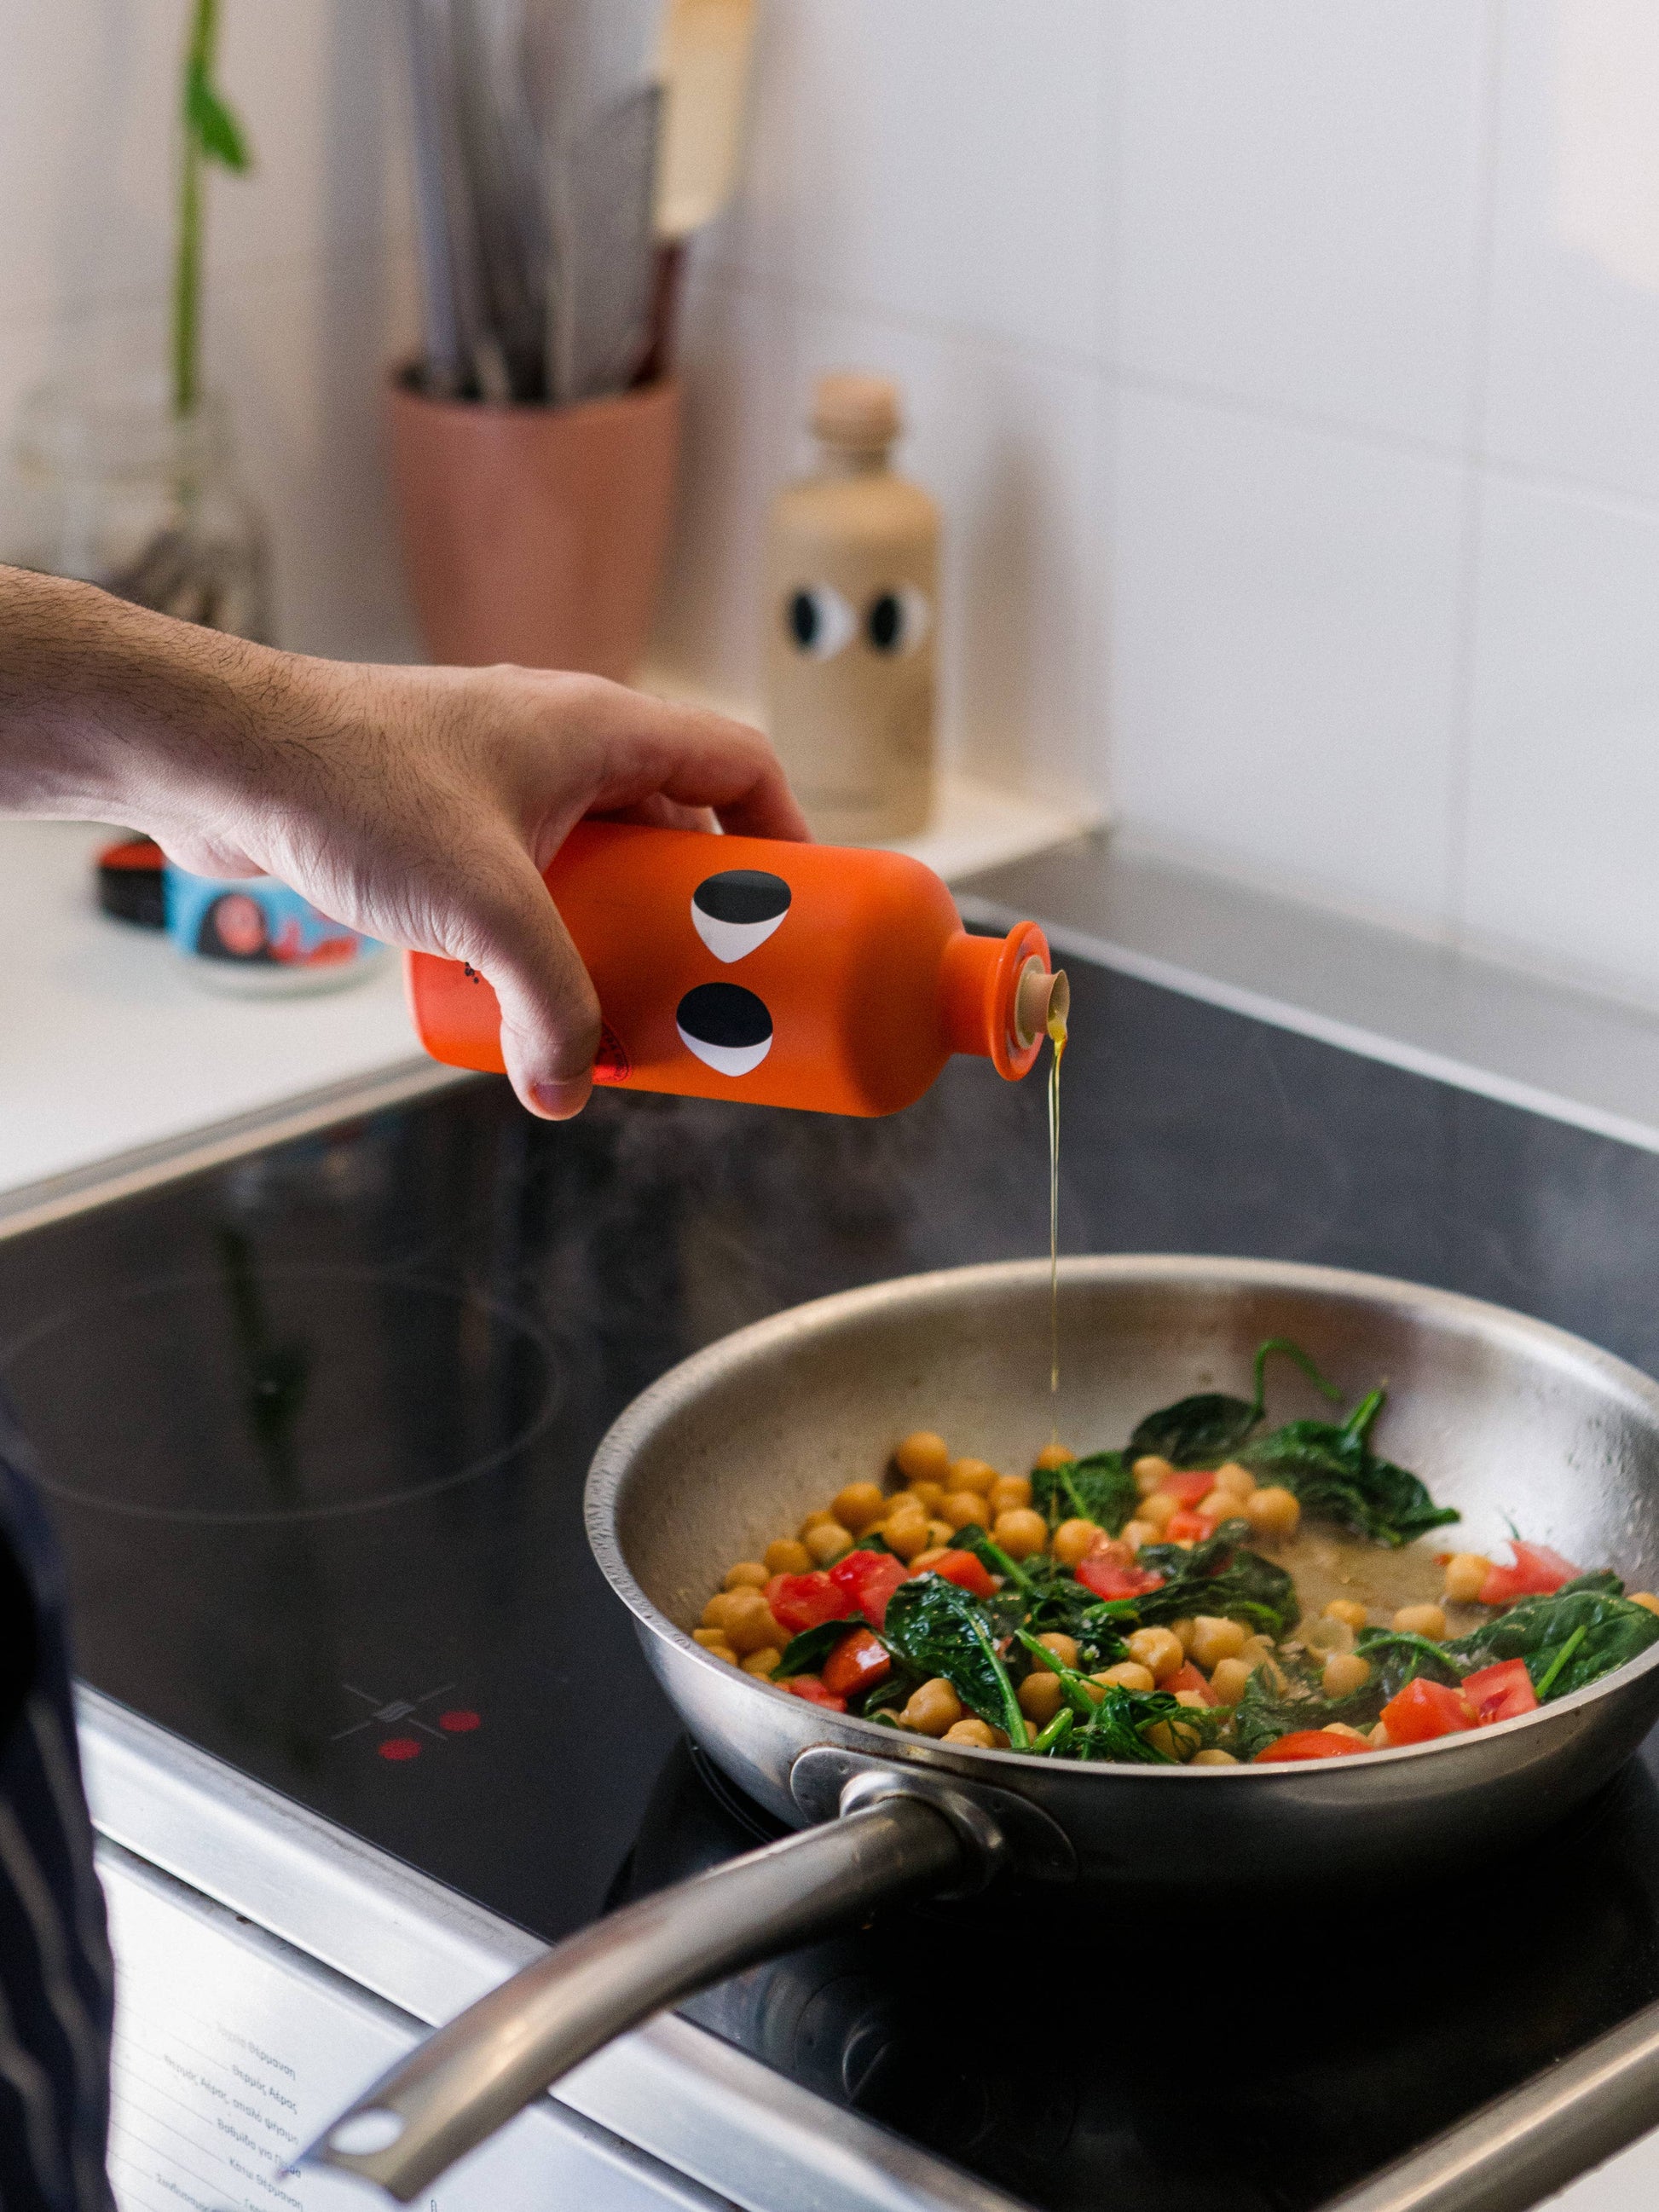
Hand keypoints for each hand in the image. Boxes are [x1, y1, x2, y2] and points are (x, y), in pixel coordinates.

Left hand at [0, 572, 807, 1117]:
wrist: (214, 757)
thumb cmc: (352, 788)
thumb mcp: (482, 908)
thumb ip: (548, 1004)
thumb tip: (568, 1091)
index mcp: (599, 727)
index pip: (738, 763)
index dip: (788, 835)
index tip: (803, 913)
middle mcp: (556, 742)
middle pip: (671, 826)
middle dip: (699, 914)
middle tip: (716, 989)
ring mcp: (494, 780)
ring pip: (593, 861)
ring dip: (617, 935)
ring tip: (627, 1013)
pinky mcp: (435, 819)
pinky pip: (526, 881)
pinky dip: (545, 937)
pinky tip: (524, 1000)